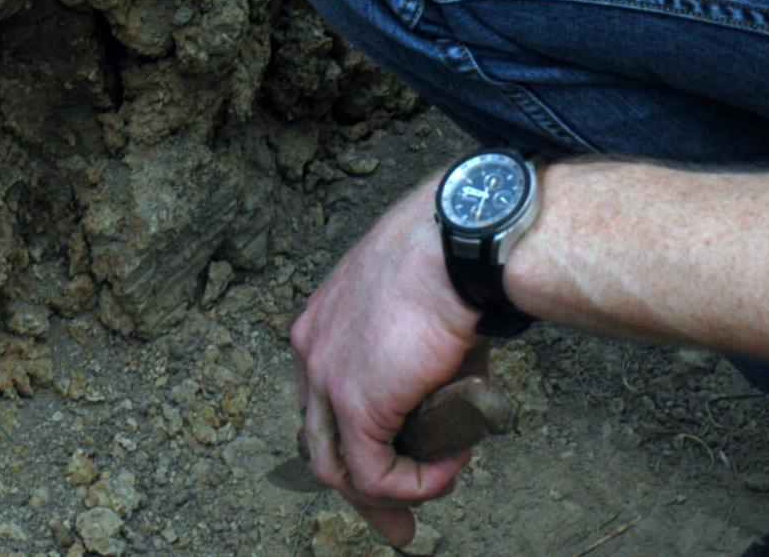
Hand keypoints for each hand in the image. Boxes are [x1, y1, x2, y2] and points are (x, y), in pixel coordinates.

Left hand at [291, 172, 491, 547]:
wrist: (457, 244)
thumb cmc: (451, 261)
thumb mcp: (422, 313)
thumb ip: (420, 364)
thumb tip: (450, 400)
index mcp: (322, 321)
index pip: (323, 402)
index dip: (354, 441)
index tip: (390, 466)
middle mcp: (310, 350)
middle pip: (322, 440)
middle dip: (360, 489)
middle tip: (397, 525)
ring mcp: (326, 378)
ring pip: (340, 466)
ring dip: (391, 490)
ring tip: (435, 486)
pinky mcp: (354, 405)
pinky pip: (374, 473)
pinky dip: (413, 486)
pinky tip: (447, 471)